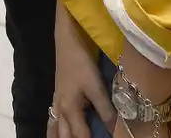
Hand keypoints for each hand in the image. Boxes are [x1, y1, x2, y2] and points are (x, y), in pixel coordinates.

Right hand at [49, 6, 115, 137]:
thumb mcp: (96, 87)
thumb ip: (106, 110)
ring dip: (59, 137)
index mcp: (70, 109)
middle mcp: (61, 109)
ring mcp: (57, 101)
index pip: (80, 136)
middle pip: (64, 135)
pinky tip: (58, 128)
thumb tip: (117, 131)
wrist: (67, 42)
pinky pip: (53, 117)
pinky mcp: (57, 94)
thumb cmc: (82, 63)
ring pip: (54, 127)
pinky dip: (54, 127)